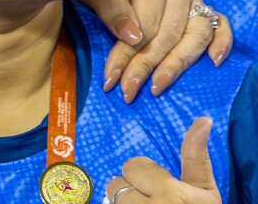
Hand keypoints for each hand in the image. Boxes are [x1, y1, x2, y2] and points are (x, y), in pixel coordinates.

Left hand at [83, 0, 232, 103]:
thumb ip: (111, 8)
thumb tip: (134, 38)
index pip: (146, 25)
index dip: (128, 54)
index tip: (111, 78)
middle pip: (170, 34)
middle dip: (147, 65)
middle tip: (128, 91)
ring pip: (195, 35)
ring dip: (177, 64)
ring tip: (157, 87)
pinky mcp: (199, 5)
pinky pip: (219, 24)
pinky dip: (221, 42)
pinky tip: (213, 62)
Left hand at [104, 117, 220, 203]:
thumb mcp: (204, 189)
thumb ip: (195, 156)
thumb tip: (203, 120)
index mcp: (169, 194)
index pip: (134, 167)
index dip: (142, 173)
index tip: (155, 185)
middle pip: (117, 183)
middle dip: (132, 188)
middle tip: (151, 199)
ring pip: (111, 198)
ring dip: (123, 201)